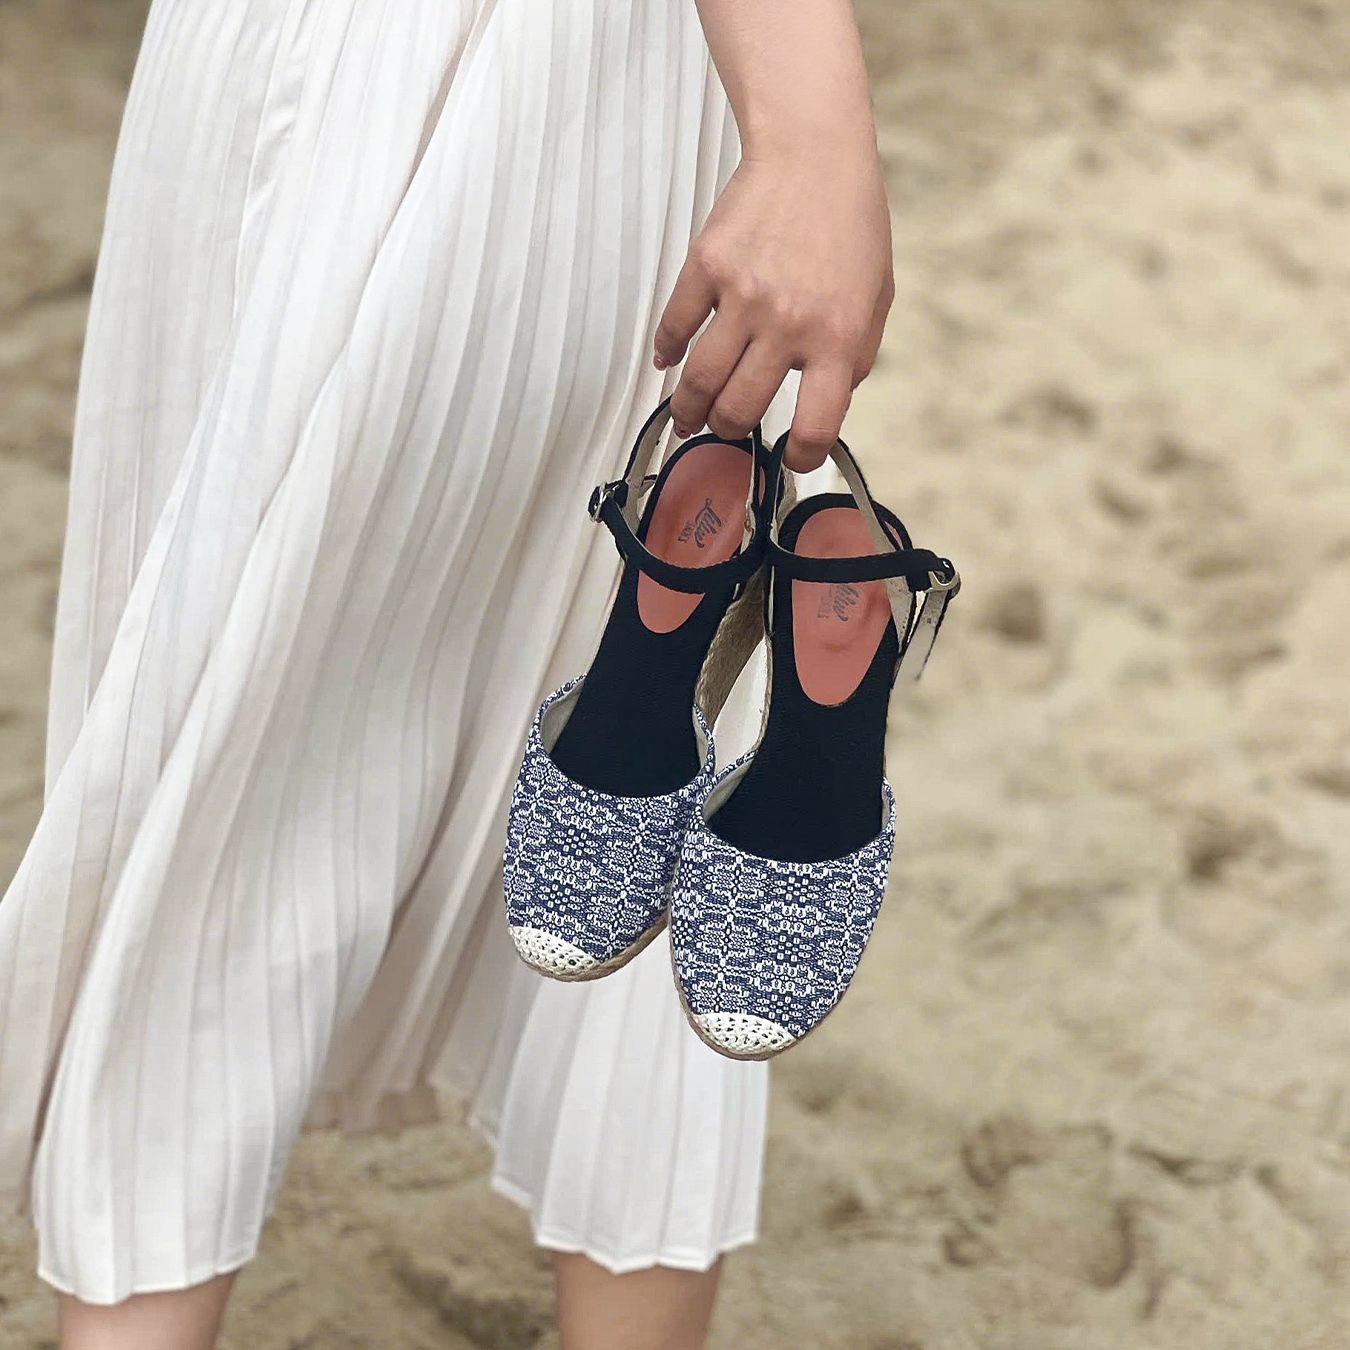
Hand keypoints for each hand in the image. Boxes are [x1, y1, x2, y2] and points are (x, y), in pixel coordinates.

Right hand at [654, 148, 893, 470]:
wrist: (813, 153)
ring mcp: (743, 297)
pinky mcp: (707, 268)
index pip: (815, 425)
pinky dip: (666, 352)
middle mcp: (788, 325)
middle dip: (728, 431)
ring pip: (699, 381)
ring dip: (688, 410)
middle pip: (740, 409)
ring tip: (686, 418)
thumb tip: (825, 403)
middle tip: (724, 429)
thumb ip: (855, 356)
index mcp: (836, 338)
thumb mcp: (876, 299)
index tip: (790, 458)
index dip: (801, 456)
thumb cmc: (849, 223)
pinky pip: (674, 327)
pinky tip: (667, 363)